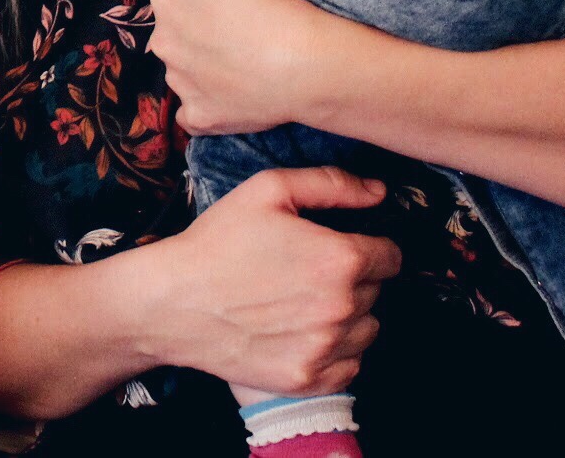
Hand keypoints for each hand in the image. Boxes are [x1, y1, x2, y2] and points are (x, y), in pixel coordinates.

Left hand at [149, 0, 347, 134]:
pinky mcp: (198, 116)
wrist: (298, 60)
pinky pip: (194, 112)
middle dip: (203, 27)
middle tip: (244, 29)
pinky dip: (208, 105)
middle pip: (179, 29)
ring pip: (185, 68)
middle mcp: (162, 41)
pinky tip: (231, 96)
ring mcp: (178, 82)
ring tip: (245, 61)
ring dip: (206, 65)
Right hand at [151, 167, 399, 394]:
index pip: (391, 256)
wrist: (173, 302)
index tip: (341, 247)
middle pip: (378, 292)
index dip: (369, 246)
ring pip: (368, 330)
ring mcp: (327, 348)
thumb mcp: (268, 190)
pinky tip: (302, 332)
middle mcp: (343, 308)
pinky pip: (350, 365)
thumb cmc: (218, 241)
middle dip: (353, 279)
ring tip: (306, 302)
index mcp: (340, 259)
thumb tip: (378, 193)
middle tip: (310, 272)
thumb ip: (331, 184)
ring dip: (350, 316)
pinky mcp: (310, 379)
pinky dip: (335, 351)